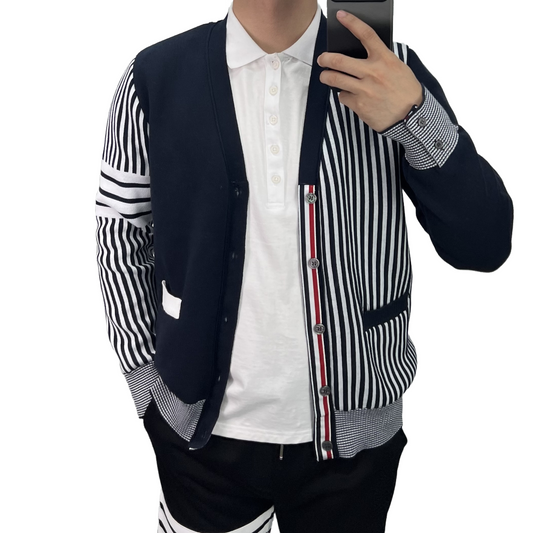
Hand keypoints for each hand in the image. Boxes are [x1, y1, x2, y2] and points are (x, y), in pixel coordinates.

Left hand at [317, 10, 422, 131]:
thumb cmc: (405, 91)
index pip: (366, 35)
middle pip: (339, 61)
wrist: (410, 117)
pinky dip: (344, 96)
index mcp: (385, 59)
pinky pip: (343, 97)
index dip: (352, 23)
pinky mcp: (359, 105)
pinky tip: (350, 96)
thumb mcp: (398, 68)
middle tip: (322, 59)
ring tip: (325, 76)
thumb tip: (361, 55)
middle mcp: (372, 72)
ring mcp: (364, 89)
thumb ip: (380, 60)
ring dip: (326, 77)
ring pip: (335, 79)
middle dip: (325, 59)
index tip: (341, 16)